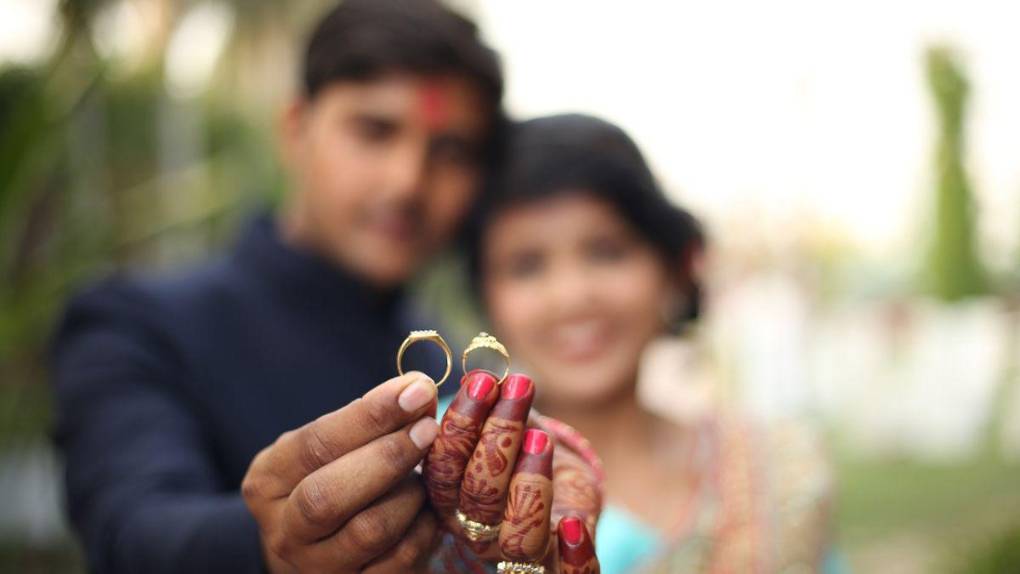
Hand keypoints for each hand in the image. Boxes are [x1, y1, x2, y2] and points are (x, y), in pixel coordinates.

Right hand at [242, 373, 441, 572]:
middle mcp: (284, 530)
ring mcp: (316, 568)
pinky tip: (431, 510)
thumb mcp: (334, 446)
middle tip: (428, 429)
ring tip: (427, 475)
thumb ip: (370, 419)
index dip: (370, 416)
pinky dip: (424, 530)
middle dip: (387, 457)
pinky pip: (398, 563)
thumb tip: (419, 390)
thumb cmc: (333, 479)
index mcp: (269, 480)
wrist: (319, 549)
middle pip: (328, 496)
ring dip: (410, 496)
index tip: (416, 390)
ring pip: (368, 532)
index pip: (315, 444)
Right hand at [423, 370, 599, 571]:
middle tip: (518, 390)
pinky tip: (574, 525)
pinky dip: (574, 557)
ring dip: (529, 485)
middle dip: (496, 437)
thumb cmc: (526, 454)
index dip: (460, 424)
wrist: (566, 494)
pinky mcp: (560, 566)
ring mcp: (518, 554)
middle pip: (477, 497)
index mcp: (452, 498)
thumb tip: (483, 374)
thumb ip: (494, 407)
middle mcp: (477, 531)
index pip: (443, 467)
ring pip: (517, 535)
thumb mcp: (509, 427)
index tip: (482, 381)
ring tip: (542, 437)